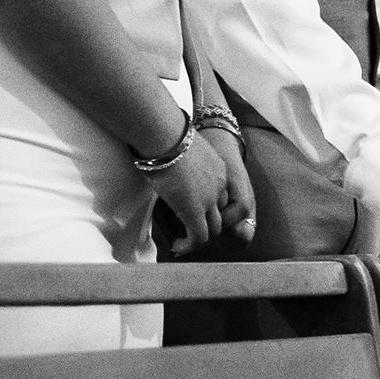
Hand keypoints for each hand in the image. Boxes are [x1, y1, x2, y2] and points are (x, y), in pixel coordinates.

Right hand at [143, 118, 251, 250]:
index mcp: (218, 168)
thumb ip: (177, 154)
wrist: (164, 132)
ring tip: (182, 243)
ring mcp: (209, 198)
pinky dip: (189, 245)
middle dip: (207, 226)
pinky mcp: (194, 210)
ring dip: (198, 240)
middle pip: (221, 214)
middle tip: (187, 233)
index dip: (207, 208)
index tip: (189, 214)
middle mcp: (219, 185)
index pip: (220, 195)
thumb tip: (158, 149)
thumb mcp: (179, 145)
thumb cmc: (162, 132)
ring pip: (213, 230)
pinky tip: (176, 246)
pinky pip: (199, 237)